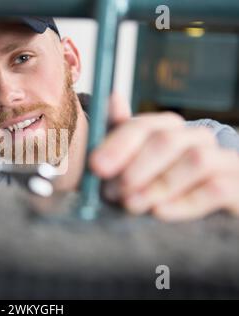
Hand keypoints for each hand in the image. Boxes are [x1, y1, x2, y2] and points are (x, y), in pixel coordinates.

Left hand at [89, 93, 238, 221]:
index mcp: (168, 129)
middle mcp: (196, 138)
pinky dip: (184, 201)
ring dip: (158, 184)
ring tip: (131, 204)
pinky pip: (216, 188)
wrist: (199, 214)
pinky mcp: (238, 186)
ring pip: (195, 160)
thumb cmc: (154, 188)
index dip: (116, 145)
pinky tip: (159, 212)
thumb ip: (120, 136)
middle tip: (112, 192)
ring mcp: (221, 160)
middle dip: (135, 167)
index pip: (142, 126)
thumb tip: (114, 96)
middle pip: (167, 140)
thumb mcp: (130, 165)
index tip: (96, 166)